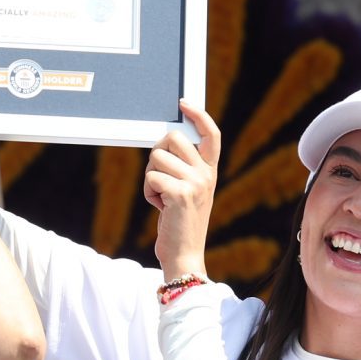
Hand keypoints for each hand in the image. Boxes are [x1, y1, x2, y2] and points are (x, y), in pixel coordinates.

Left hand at [144, 101, 219, 279]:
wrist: (185, 255)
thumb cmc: (180, 223)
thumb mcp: (188, 191)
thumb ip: (184, 167)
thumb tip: (165, 141)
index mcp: (211, 171)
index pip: (212, 134)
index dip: (198, 115)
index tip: (183, 104)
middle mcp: (207, 174)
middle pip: (172, 138)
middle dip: (157, 154)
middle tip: (160, 178)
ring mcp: (196, 183)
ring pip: (157, 157)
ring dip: (150, 178)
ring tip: (161, 198)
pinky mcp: (181, 194)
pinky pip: (151, 177)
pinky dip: (148, 193)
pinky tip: (159, 207)